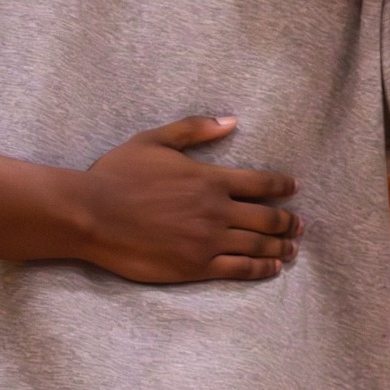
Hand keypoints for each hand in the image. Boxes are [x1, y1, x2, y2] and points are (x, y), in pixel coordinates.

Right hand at [77, 116, 301, 282]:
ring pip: (258, 245)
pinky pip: (239, 269)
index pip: (262, 184)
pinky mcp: (195, 267)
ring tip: (293, 249)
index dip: (284, 187)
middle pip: (268, 218)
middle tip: (300, 225)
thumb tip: (232, 121)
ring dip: (282, 247)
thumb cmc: (117, 176)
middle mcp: (217, 211)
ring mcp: (208, 241)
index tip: (295, 189)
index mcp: (211, 180)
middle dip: (289, 222)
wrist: (88, 215)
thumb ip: (195, 129)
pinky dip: (261, 269)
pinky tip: (273, 268)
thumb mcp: (155, 141)